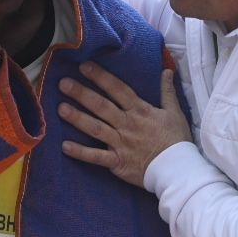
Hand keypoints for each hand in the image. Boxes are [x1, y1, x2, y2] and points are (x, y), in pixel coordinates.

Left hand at [59, 65, 190, 188]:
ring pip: (95, 128)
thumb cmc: (176, 140)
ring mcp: (120, 143)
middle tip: (63, 83)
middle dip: (82, 93)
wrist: (177, 169)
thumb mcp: (175, 112)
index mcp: (140, 111)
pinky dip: (81, 152)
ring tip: (60, 108)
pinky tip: (64, 146)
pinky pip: (96, 157)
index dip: (101, 77)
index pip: (118, 89)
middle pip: (101, 106)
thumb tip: (167, 71)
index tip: (84, 67)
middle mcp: (127, 124)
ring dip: (77, 118)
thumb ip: (168, 92)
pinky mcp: (117, 162)